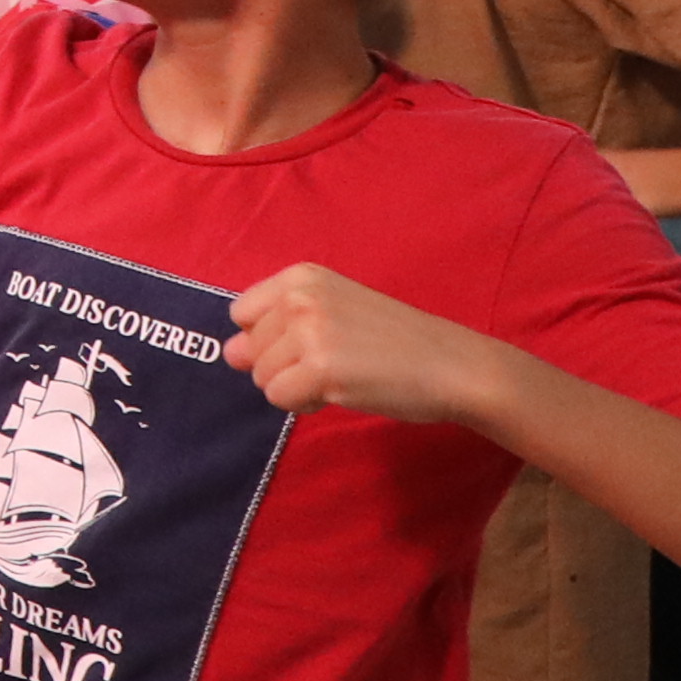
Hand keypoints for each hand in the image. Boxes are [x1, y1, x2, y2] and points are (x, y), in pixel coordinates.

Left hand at [231, 259, 502, 428]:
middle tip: (336, 363)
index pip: (242, 313)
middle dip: (283, 367)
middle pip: (250, 349)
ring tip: (340, 376)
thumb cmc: (395, 342)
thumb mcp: (332, 316)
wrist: (452, 364)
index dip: (269, 339)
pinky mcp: (320, 368)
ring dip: (295, 388)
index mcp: (301, 276)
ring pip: (261, 378)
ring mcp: (309, 330)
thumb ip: (277, 329)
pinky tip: (341, 391)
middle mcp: (299, 296)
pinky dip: (305, 405)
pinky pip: (280, 398)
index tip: (311, 342)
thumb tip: (228, 354)